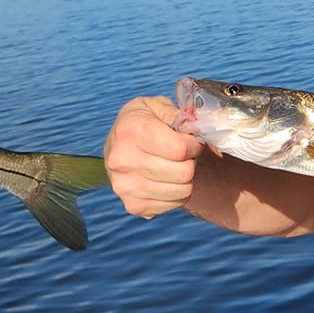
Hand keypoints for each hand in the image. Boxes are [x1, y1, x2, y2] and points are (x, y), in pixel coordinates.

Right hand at [102, 95, 202, 218]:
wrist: (116, 145)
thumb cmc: (140, 122)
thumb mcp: (155, 106)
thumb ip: (178, 114)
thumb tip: (198, 128)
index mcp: (130, 131)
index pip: (180, 149)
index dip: (194, 145)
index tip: (191, 141)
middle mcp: (123, 160)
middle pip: (183, 172)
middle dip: (191, 162)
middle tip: (184, 155)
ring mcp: (125, 186)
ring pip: (182, 191)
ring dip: (186, 179)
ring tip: (175, 166)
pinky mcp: (132, 205)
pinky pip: (173, 205)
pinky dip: (177, 194)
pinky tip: (167, 180)